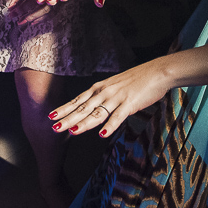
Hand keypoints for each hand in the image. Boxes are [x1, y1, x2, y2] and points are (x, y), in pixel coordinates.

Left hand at [48, 60, 171, 138]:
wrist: (156, 72)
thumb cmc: (136, 80)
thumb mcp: (114, 86)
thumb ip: (104, 97)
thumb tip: (95, 109)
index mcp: (99, 88)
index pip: (77, 100)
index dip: (64, 109)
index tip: (51, 116)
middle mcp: (104, 92)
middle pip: (82, 108)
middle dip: (67, 118)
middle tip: (54, 127)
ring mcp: (116, 98)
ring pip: (97, 113)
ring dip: (84, 123)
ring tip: (72, 132)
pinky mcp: (130, 103)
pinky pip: (118, 116)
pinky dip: (110, 126)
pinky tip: (102, 135)